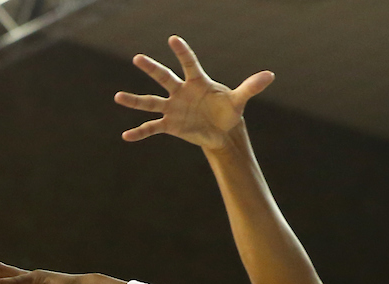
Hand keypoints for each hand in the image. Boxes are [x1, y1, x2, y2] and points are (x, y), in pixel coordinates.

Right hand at [115, 36, 273, 150]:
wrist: (221, 131)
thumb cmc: (228, 111)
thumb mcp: (239, 100)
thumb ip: (251, 87)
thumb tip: (271, 75)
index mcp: (197, 81)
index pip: (189, 63)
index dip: (182, 52)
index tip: (173, 40)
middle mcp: (181, 91)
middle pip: (164, 77)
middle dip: (152, 69)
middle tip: (138, 58)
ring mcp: (173, 108)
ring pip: (151, 102)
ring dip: (135, 100)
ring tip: (118, 97)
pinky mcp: (170, 125)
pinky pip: (152, 128)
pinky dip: (139, 133)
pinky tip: (126, 137)